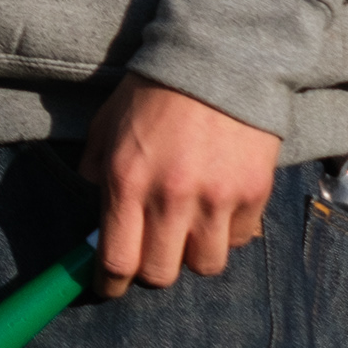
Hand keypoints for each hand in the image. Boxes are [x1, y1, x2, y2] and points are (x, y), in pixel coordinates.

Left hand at [79, 77, 279, 295]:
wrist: (218, 59)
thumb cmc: (153, 91)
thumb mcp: (106, 123)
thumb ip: (94, 167)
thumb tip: (94, 209)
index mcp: (125, 179)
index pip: (115, 258)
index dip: (107, 284)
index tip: (105, 287)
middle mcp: (170, 198)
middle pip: (160, 274)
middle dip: (150, 270)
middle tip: (149, 251)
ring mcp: (216, 200)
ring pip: (204, 266)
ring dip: (191, 253)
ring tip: (186, 227)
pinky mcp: (253, 196)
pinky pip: (239, 240)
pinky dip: (226, 233)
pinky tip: (217, 205)